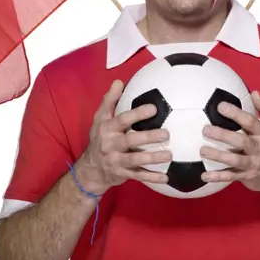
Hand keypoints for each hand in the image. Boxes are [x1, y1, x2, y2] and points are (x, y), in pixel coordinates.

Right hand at [75, 79, 171, 195]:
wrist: (90, 169)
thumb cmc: (100, 138)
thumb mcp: (100, 118)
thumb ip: (109, 100)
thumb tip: (119, 81)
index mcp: (107, 129)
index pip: (122, 120)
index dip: (137, 114)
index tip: (153, 109)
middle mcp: (111, 145)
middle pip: (130, 141)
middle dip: (148, 137)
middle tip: (166, 134)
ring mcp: (117, 162)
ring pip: (136, 161)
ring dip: (153, 159)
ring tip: (169, 155)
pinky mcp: (123, 175)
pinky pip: (139, 176)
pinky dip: (152, 177)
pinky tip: (166, 177)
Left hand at [200, 91, 259, 193]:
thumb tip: (255, 93)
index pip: (251, 122)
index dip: (236, 114)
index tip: (220, 106)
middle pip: (241, 141)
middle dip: (223, 135)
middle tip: (206, 129)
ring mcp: (253, 164)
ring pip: (235, 160)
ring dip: (218, 156)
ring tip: (202, 150)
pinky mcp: (246, 177)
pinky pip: (231, 177)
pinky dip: (217, 177)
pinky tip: (204, 175)